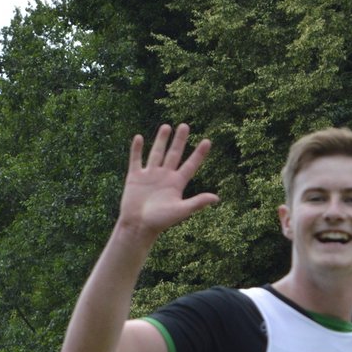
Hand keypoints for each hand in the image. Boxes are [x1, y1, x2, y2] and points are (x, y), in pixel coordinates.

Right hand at [118, 123, 218, 238]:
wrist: (138, 226)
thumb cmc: (160, 221)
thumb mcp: (181, 210)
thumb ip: (197, 202)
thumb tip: (216, 198)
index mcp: (177, 183)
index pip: (190, 165)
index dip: (199, 154)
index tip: (207, 141)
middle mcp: (164, 176)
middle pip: (174, 154)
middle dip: (179, 140)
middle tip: (185, 125)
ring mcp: (149, 176)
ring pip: (156, 153)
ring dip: (161, 140)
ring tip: (166, 126)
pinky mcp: (135, 177)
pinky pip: (136, 160)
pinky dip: (137, 149)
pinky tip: (139, 137)